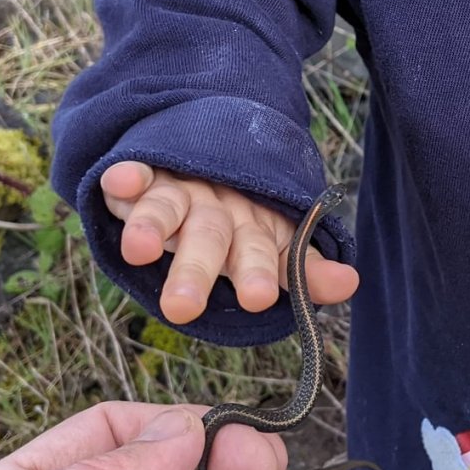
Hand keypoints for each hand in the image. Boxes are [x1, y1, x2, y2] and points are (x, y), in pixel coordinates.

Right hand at [101, 162, 359, 323]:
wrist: (209, 160)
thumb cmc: (244, 223)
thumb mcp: (276, 245)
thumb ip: (304, 271)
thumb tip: (351, 281)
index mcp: (253, 231)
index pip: (260, 254)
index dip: (259, 273)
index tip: (258, 298)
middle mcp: (216, 211)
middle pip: (208, 239)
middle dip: (196, 271)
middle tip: (182, 308)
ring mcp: (179, 193)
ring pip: (166, 209)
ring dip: (151, 226)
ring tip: (137, 250)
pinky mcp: (144, 179)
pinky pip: (134, 174)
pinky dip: (125, 177)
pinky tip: (118, 183)